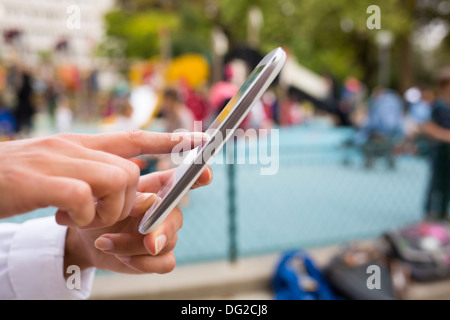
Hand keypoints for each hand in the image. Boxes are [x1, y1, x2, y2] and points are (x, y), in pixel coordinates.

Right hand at [0, 130, 202, 227]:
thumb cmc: (15, 180)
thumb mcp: (56, 167)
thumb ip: (88, 168)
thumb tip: (121, 177)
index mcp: (79, 144)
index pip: (133, 137)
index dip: (168, 141)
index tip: (200, 142)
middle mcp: (73, 147)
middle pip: (131, 171)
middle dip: (126, 200)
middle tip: (99, 214)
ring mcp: (59, 162)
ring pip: (117, 180)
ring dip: (106, 209)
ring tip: (79, 217)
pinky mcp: (43, 182)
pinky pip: (85, 197)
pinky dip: (82, 215)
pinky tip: (63, 218)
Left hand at [64, 167, 212, 273]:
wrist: (89, 238)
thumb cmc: (100, 210)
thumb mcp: (108, 199)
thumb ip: (132, 197)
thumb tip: (151, 201)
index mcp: (158, 188)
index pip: (184, 179)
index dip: (198, 175)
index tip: (205, 173)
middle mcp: (167, 210)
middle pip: (177, 217)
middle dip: (162, 229)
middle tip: (147, 240)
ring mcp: (167, 234)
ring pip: (165, 243)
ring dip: (133, 245)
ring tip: (106, 241)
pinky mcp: (162, 257)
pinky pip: (165, 263)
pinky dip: (143, 263)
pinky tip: (122, 257)